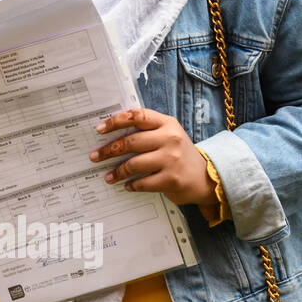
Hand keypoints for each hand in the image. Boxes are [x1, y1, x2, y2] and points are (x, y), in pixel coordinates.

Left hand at [89, 108, 212, 205]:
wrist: (206, 176)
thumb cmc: (178, 152)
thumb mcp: (168, 134)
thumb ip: (146, 129)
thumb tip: (111, 132)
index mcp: (167, 123)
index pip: (137, 116)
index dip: (116, 121)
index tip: (99, 129)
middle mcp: (170, 139)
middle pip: (131, 142)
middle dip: (109, 150)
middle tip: (95, 156)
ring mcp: (171, 160)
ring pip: (134, 164)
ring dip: (117, 171)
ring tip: (108, 176)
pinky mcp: (171, 180)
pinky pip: (143, 182)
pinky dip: (131, 185)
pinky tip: (127, 185)